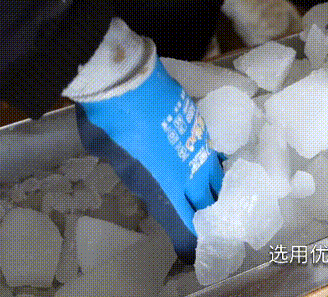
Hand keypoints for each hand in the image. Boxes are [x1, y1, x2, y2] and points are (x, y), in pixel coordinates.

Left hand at [68, 22, 223, 262]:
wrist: (126, 81)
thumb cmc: (112, 125)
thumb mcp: (114, 158)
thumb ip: (134, 169)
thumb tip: (141, 166)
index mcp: (167, 185)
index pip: (185, 221)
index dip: (190, 236)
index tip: (192, 245)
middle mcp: (189, 169)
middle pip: (208, 199)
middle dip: (210, 212)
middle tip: (211, 218)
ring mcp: (197, 144)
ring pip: (214, 173)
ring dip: (214, 185)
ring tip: (216, 192)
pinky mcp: (198, 123)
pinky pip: (210, 149)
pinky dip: (211, 159)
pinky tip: (210, 159)